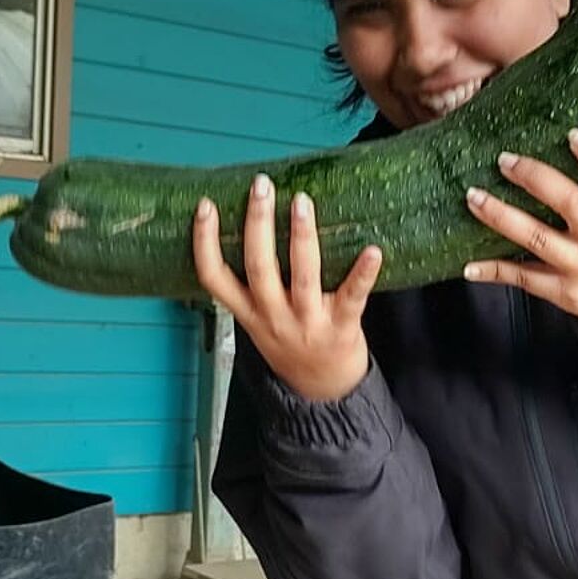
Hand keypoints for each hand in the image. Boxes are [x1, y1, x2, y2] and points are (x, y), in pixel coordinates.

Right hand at [192, 172, 380, 400]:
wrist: (324, 392)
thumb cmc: (292, 346)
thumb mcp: (259, 324)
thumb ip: (252, 289)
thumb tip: (250, 228)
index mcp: (248, 314)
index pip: (214, 278)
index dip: (205, 242)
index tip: (206, 206)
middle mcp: (274, 318)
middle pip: (258, 266)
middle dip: (258, 223)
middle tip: (262, 186)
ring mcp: (308, 323)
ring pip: (302, 276)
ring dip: (301, 236)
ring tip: (302, 202)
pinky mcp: (342, 327)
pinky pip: (353, 296)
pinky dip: (363, 273)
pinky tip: (372, 250)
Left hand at [463, 128, 577, 317]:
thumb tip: (560, 141)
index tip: (574, 136)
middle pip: (570, 205)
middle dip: (534, 179)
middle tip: (505, 161)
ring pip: (537, 239)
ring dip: (501, 216)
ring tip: (475, 198)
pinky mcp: (563, 293)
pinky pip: (523, 278)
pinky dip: (493, 270)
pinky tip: (469, 265)